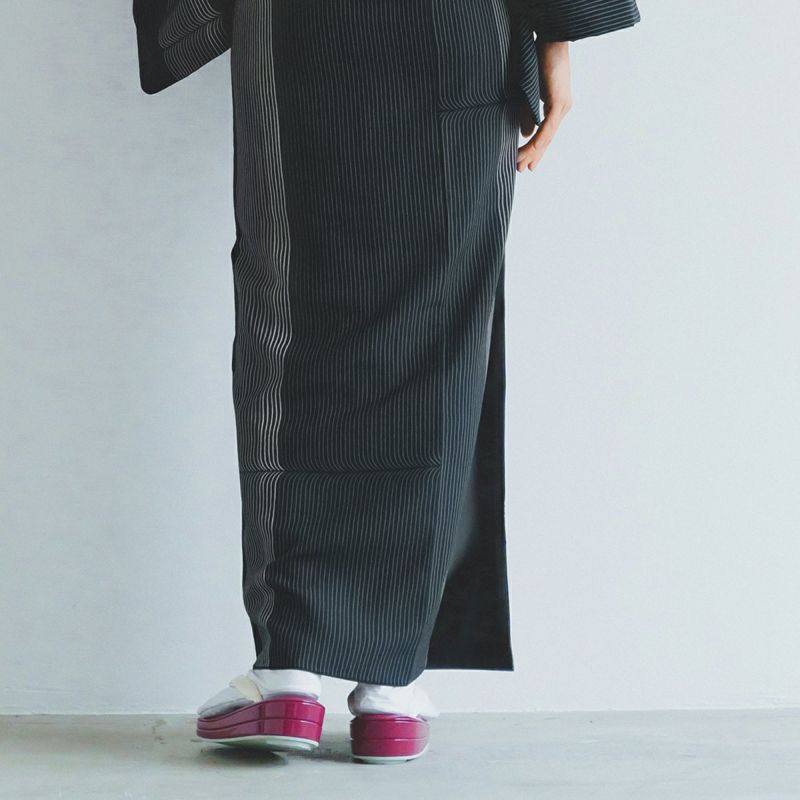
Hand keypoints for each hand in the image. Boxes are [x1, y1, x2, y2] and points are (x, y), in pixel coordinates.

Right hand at [516, 40, 572, 171]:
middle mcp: (562, 108)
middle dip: (533, 156)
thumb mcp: (527, 91)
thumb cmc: (537, 58)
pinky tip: (531, 151)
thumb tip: (526, 132)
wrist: (550, 38)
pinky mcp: (559, 102)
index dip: (534, 149)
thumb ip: (527, 112)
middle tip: (521, 170)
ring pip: (547, 136)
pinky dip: (538, 140)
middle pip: (546, 139)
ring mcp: (562, 105)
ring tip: (520, 164)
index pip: (544, 133)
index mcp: (555, 104)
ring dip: (533, 152)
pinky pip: (548, 127)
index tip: (525, 162)